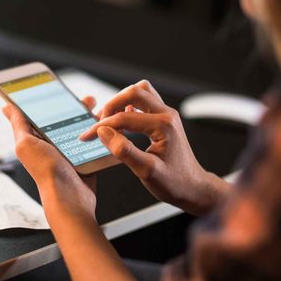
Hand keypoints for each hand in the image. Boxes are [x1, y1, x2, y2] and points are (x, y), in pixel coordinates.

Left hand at [2, 96, 97, 220]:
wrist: (69, 197)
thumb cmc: (46, 172)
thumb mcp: (26, 144)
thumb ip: (18, 124)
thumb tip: (7, 107)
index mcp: (36, 139)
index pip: (42, 114)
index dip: (49, 100)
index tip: (58, 87)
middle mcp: (52, 145)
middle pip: (65, 119)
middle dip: (75, 107)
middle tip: (85, 99)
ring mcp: (70, 152)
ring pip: (81, 128)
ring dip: (90, 118)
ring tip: (99, 110)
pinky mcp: (85, 159)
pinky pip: (93, 142)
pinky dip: (99, 133)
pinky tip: (106, 125)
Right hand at [79, 80, 228, 215]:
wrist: (193, 188)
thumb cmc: (174, 183)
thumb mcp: (146, 171)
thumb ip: (123, 151)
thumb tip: (103, 133)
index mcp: (163, 125)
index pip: (124, 117)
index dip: (101, 126)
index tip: (86, 136)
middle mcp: (167, 114)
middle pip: (134, 92)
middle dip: (111, 105)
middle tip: (98, 123)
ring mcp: (167, 115)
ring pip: (140, 92)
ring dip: (121, 101)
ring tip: (109, 119)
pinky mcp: (165, 119)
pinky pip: (145, 101)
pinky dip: (129, 106)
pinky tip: (122, 121)